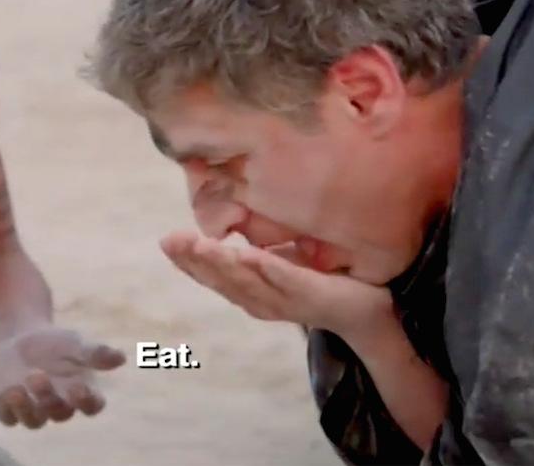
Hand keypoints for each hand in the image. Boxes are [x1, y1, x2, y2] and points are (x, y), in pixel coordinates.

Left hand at [0, 326, 125, 428]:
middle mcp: (58, 406)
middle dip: (50, 397)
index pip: (91, 406)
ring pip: (34, 420)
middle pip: (60, 413)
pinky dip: (10, 408)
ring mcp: (33, 410)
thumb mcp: (74, 343)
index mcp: (80, 393)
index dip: (87, 401)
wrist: (18, 338)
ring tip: (21, 383)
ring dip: (28, 406)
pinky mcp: (8, 408)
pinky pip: (9, 416)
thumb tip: (121, 357)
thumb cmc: (54, 344)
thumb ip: (95, 353)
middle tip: (39, 375)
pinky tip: (10, 390)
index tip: (80, 387)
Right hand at [160, 231, 393, 339]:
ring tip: (200, 245)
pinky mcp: (311, 295)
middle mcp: (261, 301)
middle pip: (221, 280)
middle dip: (195, 260)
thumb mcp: (280, 265)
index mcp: (251, 293)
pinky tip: (247, 255)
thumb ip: (257, 250)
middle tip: (172, 240)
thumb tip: (233, 218)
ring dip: (221, 263)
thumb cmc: (320, 284)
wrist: (367, 315)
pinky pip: (285, 280)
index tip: (167, 242)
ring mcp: (285, 301)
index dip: (188, 262)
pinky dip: (265, 269)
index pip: (212, 277)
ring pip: (247, 281)